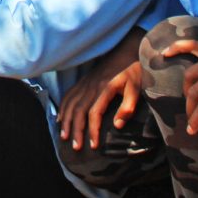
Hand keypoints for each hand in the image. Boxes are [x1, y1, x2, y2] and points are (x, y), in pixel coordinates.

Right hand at [58, 29, 145, 149]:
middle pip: (78, 110)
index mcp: (104, 88)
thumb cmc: (133, 71)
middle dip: (76, 130)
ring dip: (66, 121)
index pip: (94, 113)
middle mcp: (91, 86)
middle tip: (75, 147)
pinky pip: (69, 95)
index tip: (93, 146)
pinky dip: (63, 107)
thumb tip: (117, 126)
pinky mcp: (84, 81)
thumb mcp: (136, 89)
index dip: (92, 130)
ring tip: (64, 136)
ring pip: (71, 103)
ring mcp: (85, 83)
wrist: (127, 50)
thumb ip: (128, 107)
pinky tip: (60, 118)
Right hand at [170, 36, 197, 134]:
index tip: (192, 131)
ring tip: (188, 99)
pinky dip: (177, 47)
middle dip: (190, 109)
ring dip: (186, 89)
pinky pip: (191, 45)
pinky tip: (165, 53)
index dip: (196, 120)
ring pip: (190, 75)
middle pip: (195, 92)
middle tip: (190, 121)